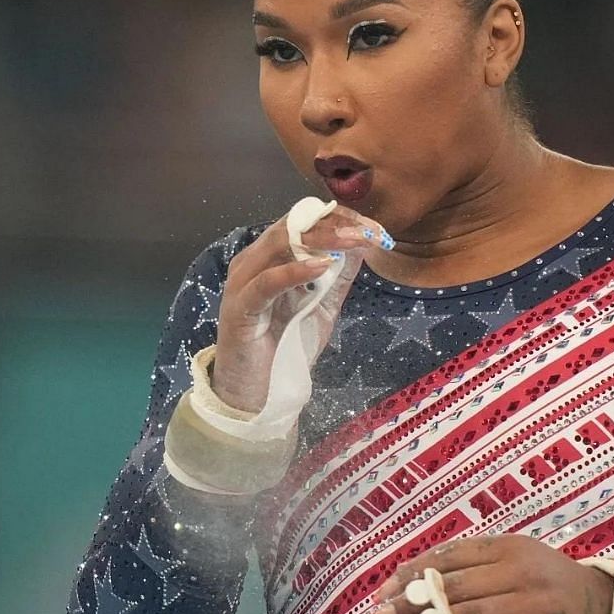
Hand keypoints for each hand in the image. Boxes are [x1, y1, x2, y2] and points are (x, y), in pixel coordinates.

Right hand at [211, 204, 385, 411]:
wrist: (257, 395)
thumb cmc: (286, 349)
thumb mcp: (322, 307)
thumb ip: (338, 278)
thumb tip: (361, 245)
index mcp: (270, 259)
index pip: (302, 221)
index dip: (338, 218)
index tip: (374, 228)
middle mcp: (252, 262)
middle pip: (292, 225)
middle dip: (334, 224)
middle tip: (368, 232)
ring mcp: (242, 282)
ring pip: (278, 243)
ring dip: (321, 239)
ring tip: (354, 241)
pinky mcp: (240, 307)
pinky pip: (267, 281)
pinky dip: (295, 271)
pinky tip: (322, 266)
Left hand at [363, 536, 613, 613]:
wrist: (608, 613)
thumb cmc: (547, 589)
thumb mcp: (514, 566)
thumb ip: (472, 572)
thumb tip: (411, 590)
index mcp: (507, 547)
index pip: (447, 557)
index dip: (410, 575)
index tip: (382, 593)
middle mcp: (520, 570)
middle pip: (451, 588)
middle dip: (407, 605)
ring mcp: (536, 604)